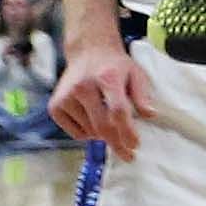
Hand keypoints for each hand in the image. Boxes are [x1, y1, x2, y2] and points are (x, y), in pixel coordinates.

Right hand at [50, 37, 156, 159]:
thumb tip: (150, 115)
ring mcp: (66, 97)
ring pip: (89, 132)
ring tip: (109, 123)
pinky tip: (92, 120)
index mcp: (107, 77)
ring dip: (102, 136)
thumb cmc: (115, 65)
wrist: (88, 51)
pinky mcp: (55, 106)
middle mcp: (83, 86)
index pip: (117, 110)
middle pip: (102, 125)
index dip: (127, 131)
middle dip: (116, 144)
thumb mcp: (135, 73)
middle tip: (127, 154)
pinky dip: (87, 134)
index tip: (135, 145)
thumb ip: (142, 94)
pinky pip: (75, 133)